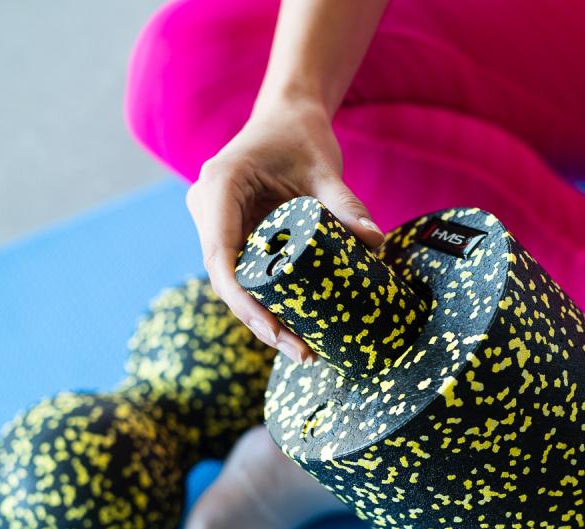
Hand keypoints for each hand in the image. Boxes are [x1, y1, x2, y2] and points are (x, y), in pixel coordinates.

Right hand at [185, 97, 384, 363]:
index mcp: (220, 186)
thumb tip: (376, 245)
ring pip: (234, 284)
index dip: (244, 300)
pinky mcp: (233, 237)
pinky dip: (268, 304)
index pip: (221, 255)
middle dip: (259, 322)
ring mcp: (216, 225)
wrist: (286, 119)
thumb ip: (348, 206)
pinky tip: (294, 330)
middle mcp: (208, 208)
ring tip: (303, 352)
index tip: (275, 330)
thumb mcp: (326, 169)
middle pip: (226, 279)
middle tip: (302, 353)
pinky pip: (246, 277)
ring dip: (263, 320)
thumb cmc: (300, 137)